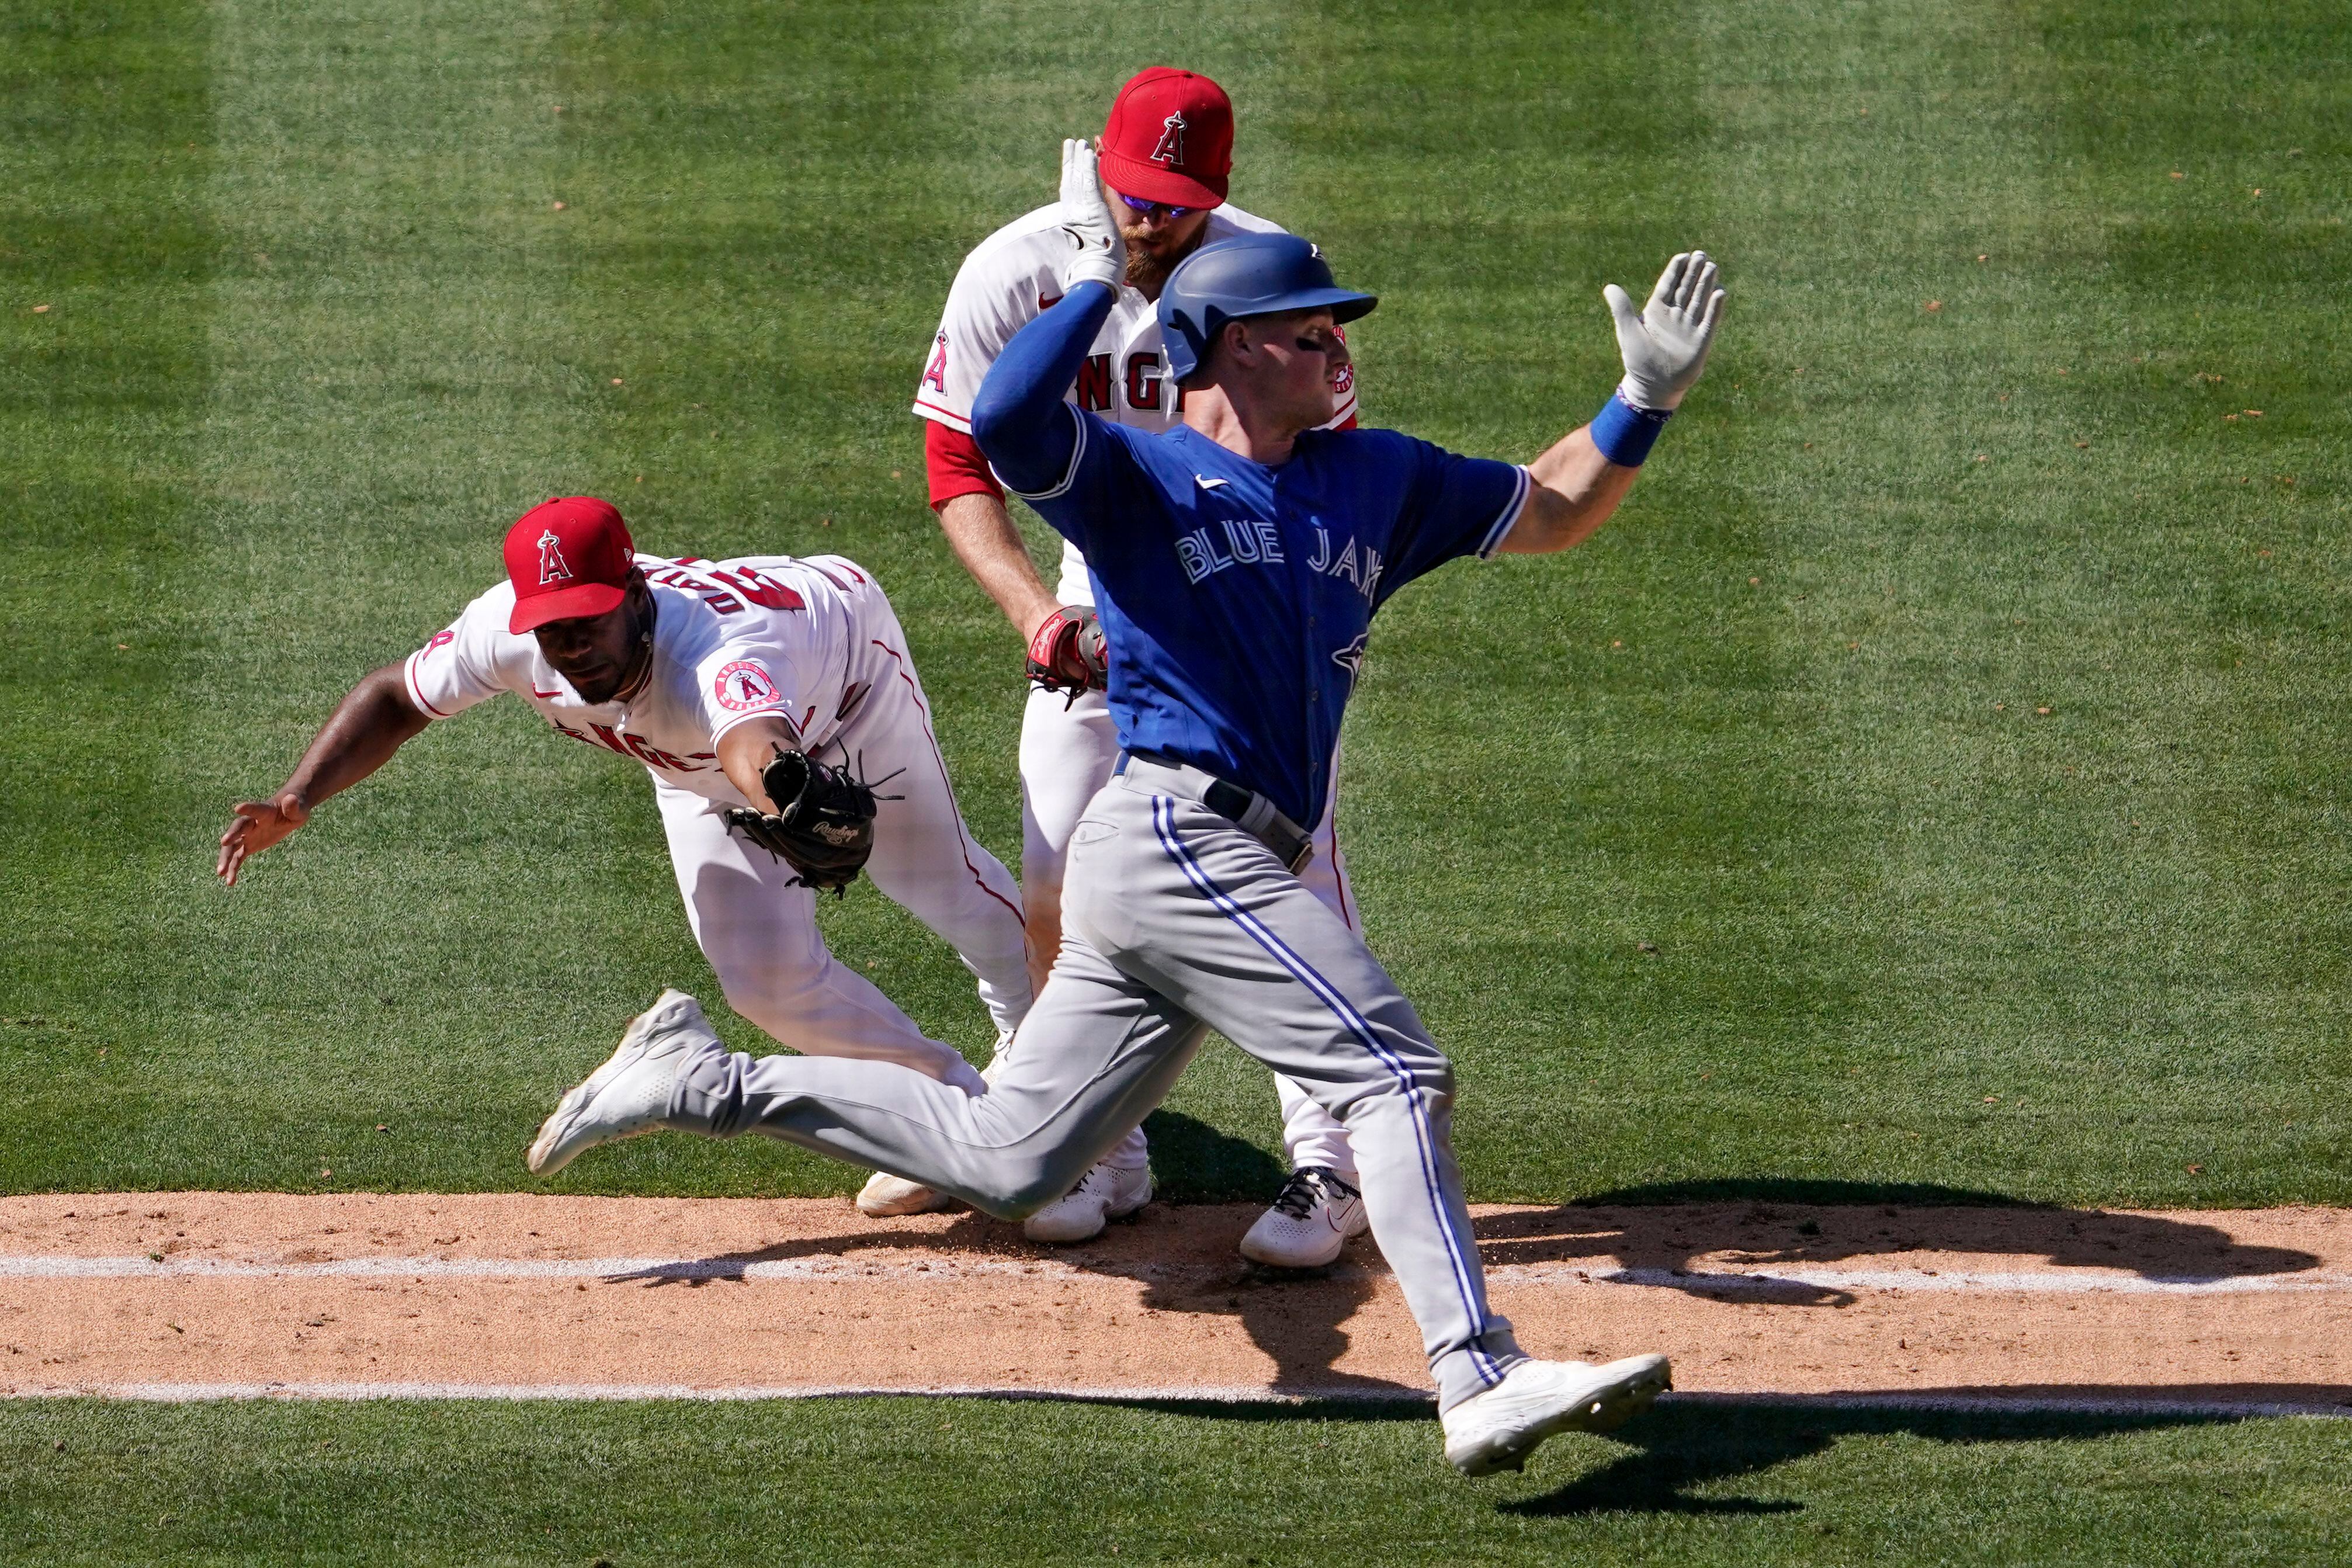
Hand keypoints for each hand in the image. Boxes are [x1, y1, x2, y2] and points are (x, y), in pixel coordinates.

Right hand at [216, 789, 309, 885]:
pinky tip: (230, 882)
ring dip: (226, 858)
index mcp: (265, 812)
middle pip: (239, 828)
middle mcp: (252, 822)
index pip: (256, 809)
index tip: (238, 808)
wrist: (287, 812)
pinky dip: (233, 868)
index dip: (248, 808)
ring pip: (233, 845)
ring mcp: (248, 835)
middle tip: (224, 842)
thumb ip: (293, 807)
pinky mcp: (248, 845)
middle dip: (231, 834)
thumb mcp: (299, 809)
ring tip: (220, 873)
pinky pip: (238, 857)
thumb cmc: (295, 809)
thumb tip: (291, 799)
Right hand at [1056, 137, 1124, 292]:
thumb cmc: (1101, 265)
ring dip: (1079, 159)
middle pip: (1070, 180)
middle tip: (1070, 142)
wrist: (1099, 272)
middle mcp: (1073, 212)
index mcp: (1073, 220)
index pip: (1070, 192)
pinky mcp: (1092, 208)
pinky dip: (1088, 167)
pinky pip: (1089, 183)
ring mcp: (1082, 209)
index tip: (1071, 160)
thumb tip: (1098, 231)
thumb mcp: (1096, 243)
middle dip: (1070, 160)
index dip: (1070, 174)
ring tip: (1079, 142)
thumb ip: (1094, 231)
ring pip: (1078, 178)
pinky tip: (1088, 154)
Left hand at [1605, 251, 1724, 411]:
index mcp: (1657, 311)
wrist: (1654, 386)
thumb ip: (1622, 309)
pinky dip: (1715, 307)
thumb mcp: (1628, 332)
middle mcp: (1675, 315)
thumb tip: (1609, 287)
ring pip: (1700, 299)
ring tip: (1712, 265)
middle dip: (1694, 271)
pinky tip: (1720, 292)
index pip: (1668, 285)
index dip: (1676, 270)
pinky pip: (1710, 319)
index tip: (1683, 255)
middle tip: (1701, 254)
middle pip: (1687, 288)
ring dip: (1706, 283)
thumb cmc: (1638, 360)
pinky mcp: (1702, 339)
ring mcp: (1689, 326)